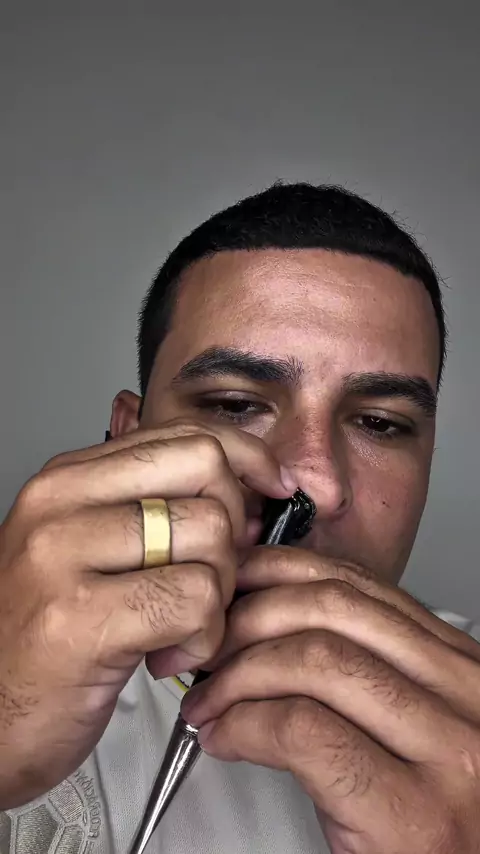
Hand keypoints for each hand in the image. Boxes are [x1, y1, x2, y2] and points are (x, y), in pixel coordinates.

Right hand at [0, 419, 294, 807]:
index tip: (270, 487)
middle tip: (208, 577)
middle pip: (205, 471)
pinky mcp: (79, 619)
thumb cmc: (49, 634)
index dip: (245, 457)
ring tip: (180, 625)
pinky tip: (169, 655)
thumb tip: (248, 486)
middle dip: (233, 528)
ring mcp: (62, 557)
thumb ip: (157, 505)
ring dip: (218, 594)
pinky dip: (203, 637)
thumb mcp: (93, 548)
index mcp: (68, 478)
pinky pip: (195, 600)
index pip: (184, 434)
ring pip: (210, 536)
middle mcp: (60, 504)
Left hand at [181, 547, 479, 853]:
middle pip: (332, 610)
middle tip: (209, 648)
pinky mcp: (413, 813)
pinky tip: (227, 738)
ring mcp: (448, 752)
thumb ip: (368, 667)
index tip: (235, 586)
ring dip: (238, 675)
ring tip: (208, 701)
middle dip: (249, 619)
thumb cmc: (429, 819)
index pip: (360, 584)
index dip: (280, 573)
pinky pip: (302, 731)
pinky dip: (245, 725)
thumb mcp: (413, 721)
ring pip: (315, 661)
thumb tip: (277, 616)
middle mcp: (467, 696)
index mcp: (461, 667)